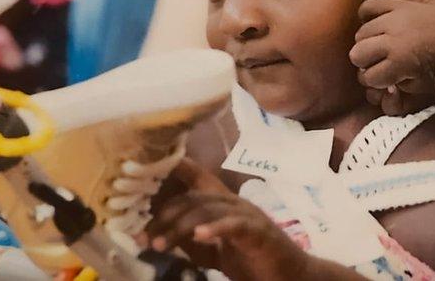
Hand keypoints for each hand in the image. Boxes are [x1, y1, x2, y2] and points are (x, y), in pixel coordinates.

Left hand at [147, 159, 309, 279]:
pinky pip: (234, 225)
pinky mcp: (259, 232)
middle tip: (144, 236)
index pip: (198, 178)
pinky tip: (198, 236)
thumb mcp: (213, 252)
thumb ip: (191, 241)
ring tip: (159, 243)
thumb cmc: (253, 260)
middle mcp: (235, 203)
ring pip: (209, 209)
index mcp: (224, 204)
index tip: (150, 164)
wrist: (290, 274)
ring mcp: (248, 215)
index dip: (177, 167)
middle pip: (195, 197)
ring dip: (180, 227)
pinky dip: (215, 228)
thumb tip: (158, 235)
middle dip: (165, 215)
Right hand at [350, 0, 434, 114]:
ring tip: (379, 48)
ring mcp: (392, 19)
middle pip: (357, 54)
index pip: (369, 77)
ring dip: (366, 44)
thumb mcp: (425, 85)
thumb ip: (400, 90)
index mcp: (400, 62)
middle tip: (377, 65)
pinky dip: (366, 16)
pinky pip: (367, 7)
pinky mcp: (396, 4)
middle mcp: (392, 39)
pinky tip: (375, 26)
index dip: (373, 82)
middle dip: (365, 64)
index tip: (382, 81)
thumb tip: (383, 89)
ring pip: (360, 34)